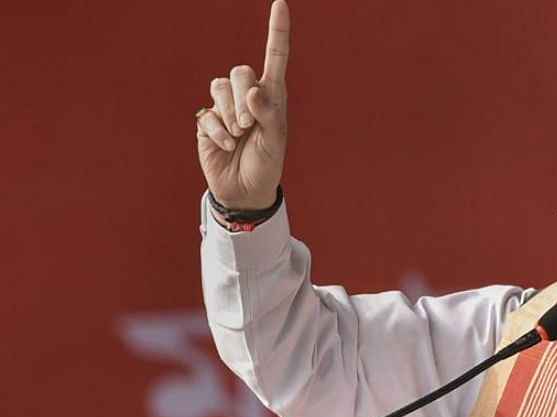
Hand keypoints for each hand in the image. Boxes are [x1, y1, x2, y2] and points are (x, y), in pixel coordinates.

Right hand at [196, 0, 289, 209]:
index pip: (275, 57)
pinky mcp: (207, 120)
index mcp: (273, 96)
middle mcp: (248, 96)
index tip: (280, 4)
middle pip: (240, 71)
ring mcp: (225, 107)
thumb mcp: (275, 141)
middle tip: (249, 124)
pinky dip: (218, 131)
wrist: (245, 190)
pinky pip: (208, 113)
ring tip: (239, 134)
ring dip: (230, 112)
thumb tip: (252, 91)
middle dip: (243, 97)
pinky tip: (226, 144)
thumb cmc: (267, 163)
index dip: (277, 31)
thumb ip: (268, 114)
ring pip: (219, 86)